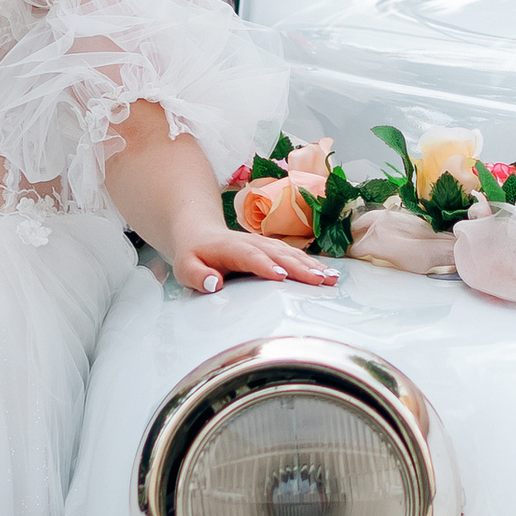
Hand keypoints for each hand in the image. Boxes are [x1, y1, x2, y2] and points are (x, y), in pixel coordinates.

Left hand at [171, 220, 343, 298]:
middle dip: (299, 267)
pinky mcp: (273, 249)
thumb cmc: (194, 255)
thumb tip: (213, 283)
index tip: (280, 276)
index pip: (249, 256)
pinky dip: (312, 264)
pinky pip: (294, 255)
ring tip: (330, 279)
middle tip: (319, 280)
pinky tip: (328, 275)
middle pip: (278, 254)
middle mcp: (251, 243)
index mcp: (230, 248)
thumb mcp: (185, 267)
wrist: (200, 232)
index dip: (265, 265)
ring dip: (311, 266)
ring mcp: (264, 244)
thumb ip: (197, 275)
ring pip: (290, 254)